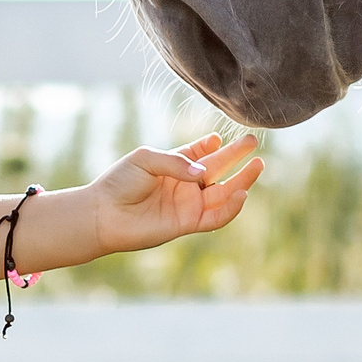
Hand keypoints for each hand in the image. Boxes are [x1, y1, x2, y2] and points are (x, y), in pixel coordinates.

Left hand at [84, 130, 263, 258]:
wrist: (104, 213)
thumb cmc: (120, 182)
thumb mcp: (147, 159)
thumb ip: (177, 162)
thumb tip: (204, 174)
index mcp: (174, 164)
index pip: (200, 153)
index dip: (211, 145)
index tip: (218, 138)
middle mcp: (185, 183)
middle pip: (218, 169)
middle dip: (237, 156)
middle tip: (253, 142)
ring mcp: (188, 203)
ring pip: (223, 193)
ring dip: (242, 181)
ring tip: (257, 165)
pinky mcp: (188, 223)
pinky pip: (216, 216)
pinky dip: (230, 207)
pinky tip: (242, 194)